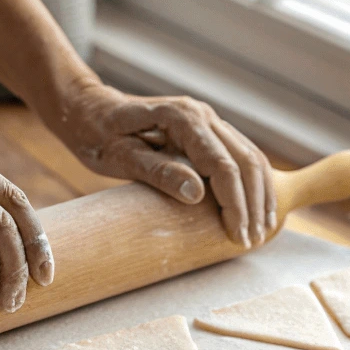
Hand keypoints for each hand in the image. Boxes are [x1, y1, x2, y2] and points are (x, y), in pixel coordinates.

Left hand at [61, 83, 276, 246]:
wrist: (87, 109)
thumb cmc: (95, 134)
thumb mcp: (118, 157)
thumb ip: (158, 172)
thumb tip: (197, 194)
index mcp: (181, 118)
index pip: (223, 165)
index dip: (235, 204)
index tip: (237, 235)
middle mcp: (202, 114)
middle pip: (246, 161)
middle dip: (254, 203)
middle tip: (252, 240)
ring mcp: (207, 120)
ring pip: (251, 157)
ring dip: (260, 194)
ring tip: (262, 229)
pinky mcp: (207, 130)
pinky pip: (241, 154)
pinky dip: (253, 182)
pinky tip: (255, 206)